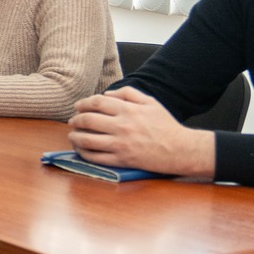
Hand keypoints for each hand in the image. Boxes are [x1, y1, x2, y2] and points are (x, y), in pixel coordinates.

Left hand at [67, 87, 215, 175]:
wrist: (181, 149)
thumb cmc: (166, 125)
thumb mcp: (151, 103)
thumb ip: (128, 94)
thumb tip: (107, 93)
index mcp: (128, 110)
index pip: (97, 103)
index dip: (83, 104)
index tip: (78, 106)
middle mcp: (122, 126)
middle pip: (88, 120)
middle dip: (75, 120)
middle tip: (73, 121)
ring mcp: (121, 144)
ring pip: (87, 140)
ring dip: (75, 137)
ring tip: (72, 136)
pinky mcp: (122, 160)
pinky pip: (95, 157)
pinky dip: (83, 153)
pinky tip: (81, 149)